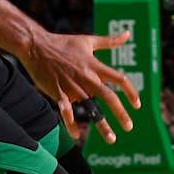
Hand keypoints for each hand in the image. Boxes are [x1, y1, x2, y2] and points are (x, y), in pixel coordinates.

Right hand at [18, 29, 141, 144]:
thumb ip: (110, 41)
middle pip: (109, 97)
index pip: (120, 79)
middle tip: (129, 127)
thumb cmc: (63, 43)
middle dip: (121, 113)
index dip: (131, 92)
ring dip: (101, 124)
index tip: (138, 105)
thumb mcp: (88, 40)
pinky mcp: (58, 92)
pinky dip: (71, 124)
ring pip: (90, 108)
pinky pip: (67, 111)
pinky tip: (77, 136)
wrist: (36, 46)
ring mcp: (72, 86)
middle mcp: (87, 77)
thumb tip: (128, 34)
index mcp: (95, 66)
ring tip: (111, 139)